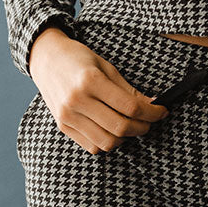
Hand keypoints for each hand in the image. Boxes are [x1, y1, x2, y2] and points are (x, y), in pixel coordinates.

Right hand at [27, 26, 168, 153]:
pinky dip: (108, 143)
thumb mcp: (106, 67)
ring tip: (131, 127)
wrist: (45, 59)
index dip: (152, 113)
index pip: (130, 106)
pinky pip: (93, 147)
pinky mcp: (64, 127)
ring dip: (126, 139)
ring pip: (108, 142)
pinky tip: (112, 131)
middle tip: (149, 122)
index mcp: (90, 80)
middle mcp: (77, 100)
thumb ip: (129, 90)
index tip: (162, 112)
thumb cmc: (78, 60)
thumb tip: (153, 106)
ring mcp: (68, 116)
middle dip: (142, 128)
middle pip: (121, 127)